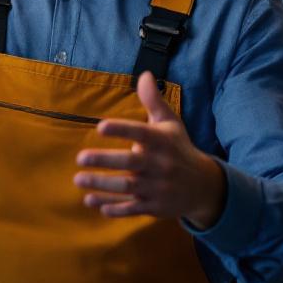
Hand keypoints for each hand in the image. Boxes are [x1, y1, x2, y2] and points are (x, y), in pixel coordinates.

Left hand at [74, 71, 227, 228]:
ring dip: (102, 185)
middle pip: (131, 163)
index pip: (141, 133)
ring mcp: (157, 188)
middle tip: (80, 158)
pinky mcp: (154, 207)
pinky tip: (92, 202)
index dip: (121, 130)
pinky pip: (132, 208)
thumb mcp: (170, 123)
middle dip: (105, 161)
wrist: (203, 187)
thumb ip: (153, 101)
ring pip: (128, 187)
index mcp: (162, 141)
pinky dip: (113, 208)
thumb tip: (144, 74)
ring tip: (79, 180)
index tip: (100, 127)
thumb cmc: (179, 149)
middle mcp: (160, 165)